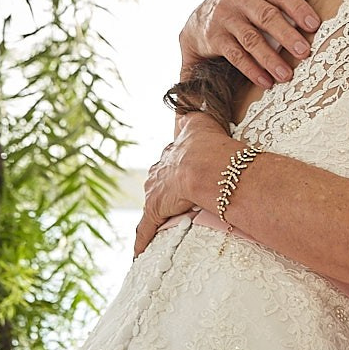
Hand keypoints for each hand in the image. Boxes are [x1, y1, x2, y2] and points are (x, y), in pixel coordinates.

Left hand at [134, 113, 236, 254]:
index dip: (176, 166)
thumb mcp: (202, 121)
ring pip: (153, 203)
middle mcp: (159, 170)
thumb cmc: (209, 145)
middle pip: (158, 179)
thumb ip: (199, 111)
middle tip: (175, 197)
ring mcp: (156, 192)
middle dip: (165, 187)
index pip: (171, 159)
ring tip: (165, 220)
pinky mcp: (155, 212)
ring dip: (158, 212)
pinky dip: (142, 241)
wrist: (204, 165)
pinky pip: (146, 230)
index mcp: (172, 152)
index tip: (181, 171)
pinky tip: (138, 254)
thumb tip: (196, 95)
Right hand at [182, 0, 320, 88]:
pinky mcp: (214, 37)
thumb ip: (281, 6)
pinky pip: (236, 55)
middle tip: (304, 52)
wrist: (200, 20)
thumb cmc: (244, 8)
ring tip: (286, 75)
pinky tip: (266, 81)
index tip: (314, 26)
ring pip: (251, 39)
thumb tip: (315, 29)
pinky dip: (252, 70)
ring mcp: (224, 16)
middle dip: (288, 36)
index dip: (299, 8)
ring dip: (271, 59)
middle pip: (267, 16)